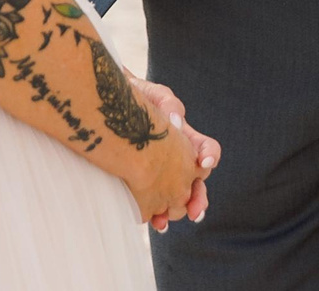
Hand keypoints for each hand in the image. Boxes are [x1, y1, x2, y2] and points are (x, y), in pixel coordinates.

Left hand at [128, 77, 220, 230]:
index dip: (209, 157)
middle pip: (197, 182)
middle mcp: (178, 157)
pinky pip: (156, 201)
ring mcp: (162, 170)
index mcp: (186, 137)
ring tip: (167, 223)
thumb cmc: (136, 96)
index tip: (202, 164)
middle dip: (198, 199)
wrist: (109, 106)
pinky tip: (152, 221)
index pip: (207, 149)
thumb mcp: (155, 95)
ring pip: (178, 196)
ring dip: (177, 212)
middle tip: (195, 213)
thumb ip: (169, 104)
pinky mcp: (144, 181)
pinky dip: (156, 213)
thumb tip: (177, 121)